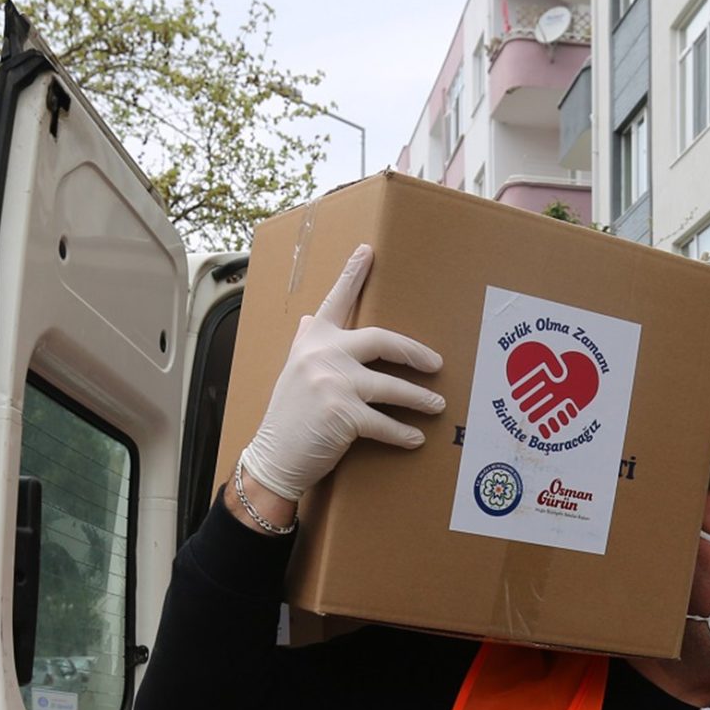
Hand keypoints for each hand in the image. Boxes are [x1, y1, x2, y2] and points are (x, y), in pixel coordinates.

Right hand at [237, 245, 445, 502]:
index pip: (336, 301)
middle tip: (436, 363)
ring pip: (392, 386)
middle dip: (414, 352)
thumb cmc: (288, 417)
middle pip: (382, 340)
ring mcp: (333, 383)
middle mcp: (322, 354)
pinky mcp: (342, 413)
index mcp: (312, 340)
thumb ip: (306, 343)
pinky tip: (415, 439)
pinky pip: (385, 422)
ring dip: (419, 398)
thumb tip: (309, 317)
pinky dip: (403, 433)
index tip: (368, 251)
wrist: (273, 457)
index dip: (352, 275)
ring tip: (437, 404)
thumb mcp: (293, 371)